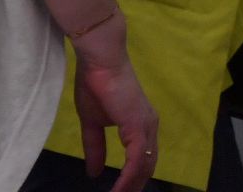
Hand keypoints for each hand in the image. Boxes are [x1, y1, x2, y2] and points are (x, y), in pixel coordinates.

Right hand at [70, 12, 158, 191]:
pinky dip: (129, 178)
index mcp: (141, 124)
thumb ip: (95, 147)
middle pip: (147, 166)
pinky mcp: (138, 125)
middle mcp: (149, 126)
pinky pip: (137, 159)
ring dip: (131, 186)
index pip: (143, 159)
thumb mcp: (93, 123)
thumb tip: (94, 173)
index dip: (133, 179)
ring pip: (145, 165)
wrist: (99, 62)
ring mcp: (146, 125)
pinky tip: (119, 191)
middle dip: (134, 186)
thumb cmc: (96, 86)